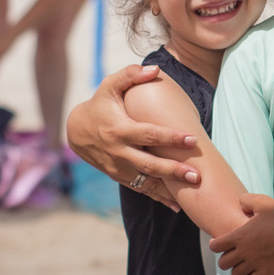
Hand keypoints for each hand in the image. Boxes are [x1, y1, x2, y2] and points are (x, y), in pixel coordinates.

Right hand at [66, 64, 200, 204]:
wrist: (77, 131)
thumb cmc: (100, 104)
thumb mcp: (110, 86)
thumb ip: (130, 75)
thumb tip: (154, 68)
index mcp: (119, 130)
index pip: (149, 134)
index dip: (171, 137)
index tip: (192, 139)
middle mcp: (119, 152)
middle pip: (149, 164)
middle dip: (173, 171)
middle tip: (197, 175)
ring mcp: (119, 168)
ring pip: (146, 182)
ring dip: (169, 190)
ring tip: (193, 194)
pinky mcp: (119, 177)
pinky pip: (141, 189)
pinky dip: (158, 198)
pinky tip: (177, 206)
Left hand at [209, 193, 273, 274]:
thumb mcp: (262, 202)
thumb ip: (247, 200)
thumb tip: (241, 204)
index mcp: (240, 236)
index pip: (216, 246)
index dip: (215, 244)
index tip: (220, 242)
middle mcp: (244, 252)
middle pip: (223, 263)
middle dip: (226, 258)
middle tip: (234, 253)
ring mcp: (255, 263)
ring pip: (236, 274)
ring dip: (238, 268)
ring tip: (245, 262)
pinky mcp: (266, 272)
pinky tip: (255, 271)